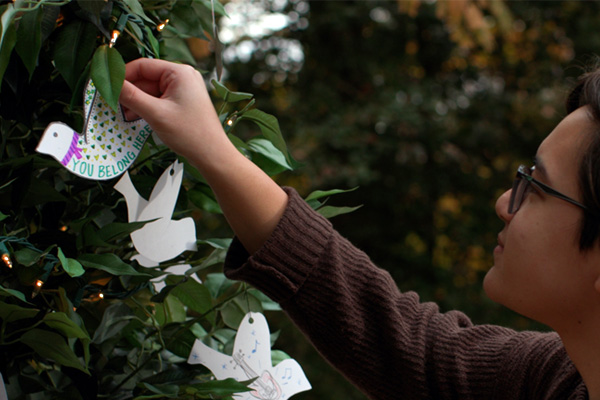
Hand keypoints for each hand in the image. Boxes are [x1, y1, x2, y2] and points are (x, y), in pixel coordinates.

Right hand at [119, 58, 287, 253]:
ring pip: (150, 91)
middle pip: (145, 78)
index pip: (142, 65)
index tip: (105, 87)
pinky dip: (146, 108)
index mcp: (179, 72)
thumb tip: (109, 84)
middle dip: (128, 93)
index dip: (122, 76)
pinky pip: (158, 100)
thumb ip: (131, 97)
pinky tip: (134, 119)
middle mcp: (182, 77)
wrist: (212, 155)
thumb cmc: (190, 134)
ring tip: (122, 116)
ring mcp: (183, 90)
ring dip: (135, 103)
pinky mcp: (182, 103)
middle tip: (110, 106)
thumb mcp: (155, 114)